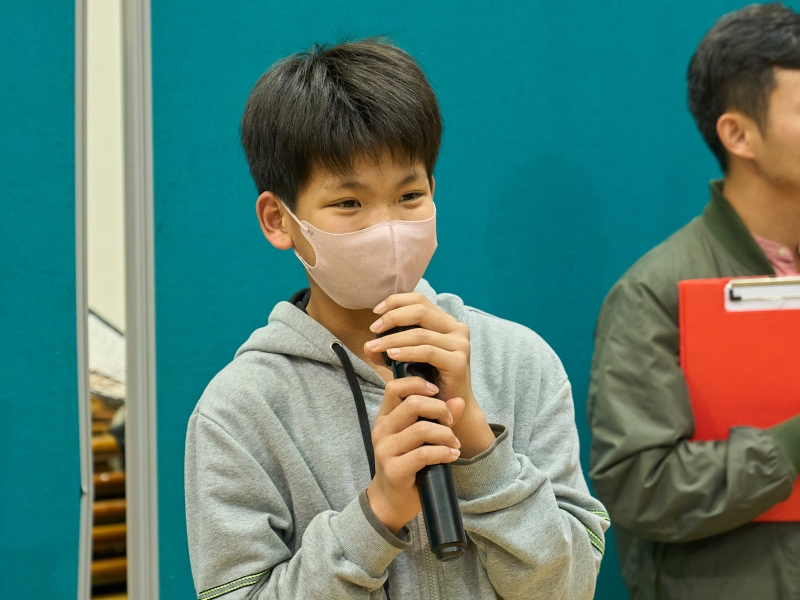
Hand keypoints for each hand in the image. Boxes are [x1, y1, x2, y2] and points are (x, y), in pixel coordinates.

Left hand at [364, 293, 495, 459]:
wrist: (449, 411)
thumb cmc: (427, 383)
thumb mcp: (405, 360)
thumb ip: (390, 348)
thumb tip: (369, 343)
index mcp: (446, 322)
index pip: (419, 300)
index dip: (396, 301)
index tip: (375, 312)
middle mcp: (457, 328)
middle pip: (420, 310)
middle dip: (392, 317)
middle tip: (373, 330)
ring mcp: (460, 344)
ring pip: (420, 333)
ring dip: (393, 339)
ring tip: (375, 347)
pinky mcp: (458, 361)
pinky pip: (427, 351)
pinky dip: (407, 351)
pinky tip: (391, 355)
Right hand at [367, 377, 462, 532]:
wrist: (391, 500)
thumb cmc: (408, 464)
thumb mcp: (421, 438)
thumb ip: (438, 418)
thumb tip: (459, 400)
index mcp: (385, 417)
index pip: (394, 387)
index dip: (418, 384)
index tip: (438, 392)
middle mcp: (381, 430)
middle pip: (412, 404)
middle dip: (440, 410)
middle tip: (451, 422)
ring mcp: (385, 450)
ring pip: (421, 429)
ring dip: (446, 435)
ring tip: (454, 444)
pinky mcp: (393, 469)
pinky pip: (424, 454)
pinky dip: (444, 452)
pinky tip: (452, 455)